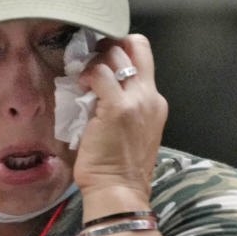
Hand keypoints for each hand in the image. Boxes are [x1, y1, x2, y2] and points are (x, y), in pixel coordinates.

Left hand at [72, 34, 167, 198]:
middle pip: (133, 46)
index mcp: (155, 101)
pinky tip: (80, 87)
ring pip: (115, 55)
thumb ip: (125, 104)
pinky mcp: (116, 108)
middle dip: (107, 46)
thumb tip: (101, 86)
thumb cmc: (119, 166)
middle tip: (90, 61)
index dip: (123, 46)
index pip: (144, 55)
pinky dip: (87, 75)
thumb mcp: (133, 128)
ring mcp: (135, 100)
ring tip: (84, 78)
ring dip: (95, 60)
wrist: (119, 189)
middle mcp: (150, 96)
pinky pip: (100, 74)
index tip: (104, 57)